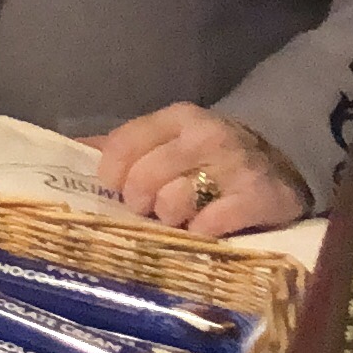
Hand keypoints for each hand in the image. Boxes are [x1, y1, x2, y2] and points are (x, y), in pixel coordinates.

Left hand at [95, 104, 305, 238]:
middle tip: (151, 212)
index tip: (117, 192)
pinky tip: (205, 231)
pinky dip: (202, 233)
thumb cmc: (210, 159)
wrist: (285, 167)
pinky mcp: (261, 196)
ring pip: (174, 202)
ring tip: (180, 220)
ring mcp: (235, 165)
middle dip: (140, 203)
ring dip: (171, 220)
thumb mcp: (169, 142)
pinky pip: (211, 223)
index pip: (123, 145)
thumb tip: (66, 150)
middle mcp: (206, 136)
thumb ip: (122, 147)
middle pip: (144, 179)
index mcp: (178, 118)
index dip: (111, 176)